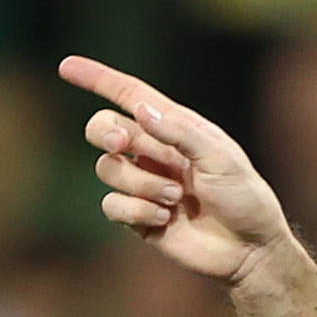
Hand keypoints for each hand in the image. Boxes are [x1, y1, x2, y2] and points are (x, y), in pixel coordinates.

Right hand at [59, 56, 292, 283]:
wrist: (250, 249)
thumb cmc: (244, 198)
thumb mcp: (221, 159)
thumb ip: (181, 133)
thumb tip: (139, 110)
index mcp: (177, 130)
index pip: (131, 96)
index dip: (98, 80)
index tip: (67, 67)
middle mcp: (155, 153)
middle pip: (103, 128)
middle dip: (104, 132)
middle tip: (121, 143)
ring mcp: (144, 184)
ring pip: (107, 169)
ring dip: (140, 183)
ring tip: (176, 198)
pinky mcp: (137, 215)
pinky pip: (111, 204)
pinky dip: (135, 210)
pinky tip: (165, 219)